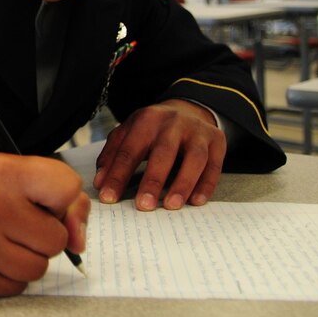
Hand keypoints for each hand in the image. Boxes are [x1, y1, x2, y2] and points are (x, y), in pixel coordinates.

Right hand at [0, 153, 89, 297]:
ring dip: (28, 257)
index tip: (45, 200)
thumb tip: (79, 239)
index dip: (62, 198)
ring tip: (3, 239)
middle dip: (44, 233)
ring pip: (39, 268)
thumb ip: (54, 191)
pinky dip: (10, 275)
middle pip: (57, 238)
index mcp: (0, 173)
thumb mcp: (8, 170)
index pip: (66, 187)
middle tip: (18, 222)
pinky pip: (18, 287)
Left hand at [93, 99, 224, 210]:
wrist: (187, 109)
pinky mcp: (217, 140)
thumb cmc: (152, 129)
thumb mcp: (129, 133)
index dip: (117, 174)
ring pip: (194, 158)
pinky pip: (214, 165)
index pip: (129, 149)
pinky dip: (206, 184)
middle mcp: (173, 122)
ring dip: (183, 183)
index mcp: (146, 119)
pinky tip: (196, 202)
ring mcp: (197, 130)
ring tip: (171, 206)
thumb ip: (113, 155)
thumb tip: (100, 183)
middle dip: (152, 180)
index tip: (108, 198)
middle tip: (143, 206)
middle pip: (163, 152)